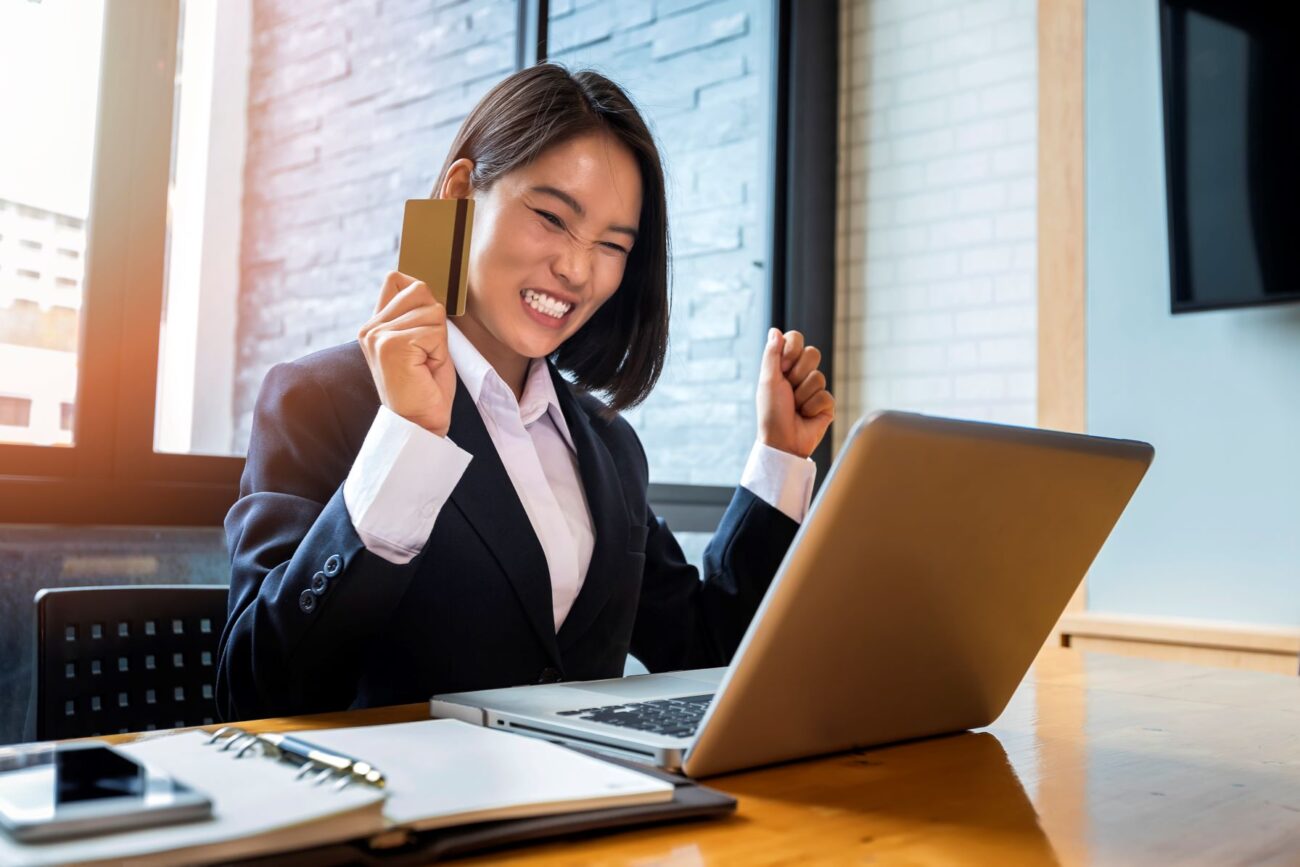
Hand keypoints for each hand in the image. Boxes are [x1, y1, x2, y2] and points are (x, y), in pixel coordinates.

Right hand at [358, 271, 455, 435]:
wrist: (419, 424)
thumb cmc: (425, 386)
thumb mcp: (418, 342)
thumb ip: (414, 314)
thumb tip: (425, 285)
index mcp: (373, 325)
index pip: (397, 279)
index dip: (419, 295)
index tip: (424, 330)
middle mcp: (370, 328)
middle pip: (420, 290)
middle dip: (435, 322)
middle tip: (427, 354)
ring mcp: (379, 336)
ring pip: (432, 310)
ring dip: (439, 340)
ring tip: (426, 363)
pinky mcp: (392, 345)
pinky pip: (435, 330)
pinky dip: (440, 350)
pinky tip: (426, 368)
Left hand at [756, 328, 834, 458]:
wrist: (783, 442)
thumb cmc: (771, 413)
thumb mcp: (768, 381)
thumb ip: (772, 354)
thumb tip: (775, 330)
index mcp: (785, 366)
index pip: (796, 339)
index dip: (792, 350)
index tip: (783, 367)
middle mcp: (801, 374)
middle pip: (813, 353)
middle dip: (798, 373)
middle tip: (789, 389)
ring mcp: (815, 389)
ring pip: (819, 377)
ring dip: (803, 395)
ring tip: (796, 407)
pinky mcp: (826, 404)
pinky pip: (825, 395)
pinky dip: (812, 407)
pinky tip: (806, 416)